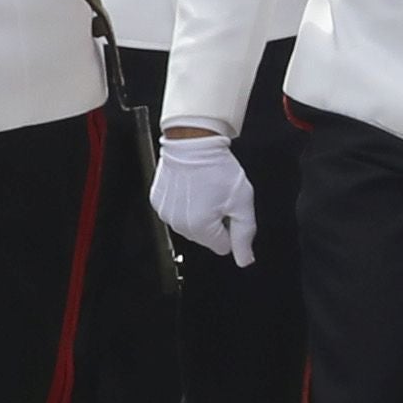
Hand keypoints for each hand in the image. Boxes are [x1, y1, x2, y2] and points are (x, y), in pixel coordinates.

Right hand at [152, 134, 257, 264]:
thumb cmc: (217, 168)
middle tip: (217, 197)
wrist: (192, 142)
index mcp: (200, 228)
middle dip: (213, 221)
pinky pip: (175, 212)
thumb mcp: (242, 202)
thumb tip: (245, 260)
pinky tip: (189, 186)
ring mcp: (165, 213)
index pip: (223, 246)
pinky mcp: (157, 200)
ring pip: (189, 225)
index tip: (228, 209)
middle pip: (205, 237)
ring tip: (203, 189)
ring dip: (197, 212)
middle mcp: (179, 224)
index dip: (230, 228)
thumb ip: (245, 235)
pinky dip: (183, 202)